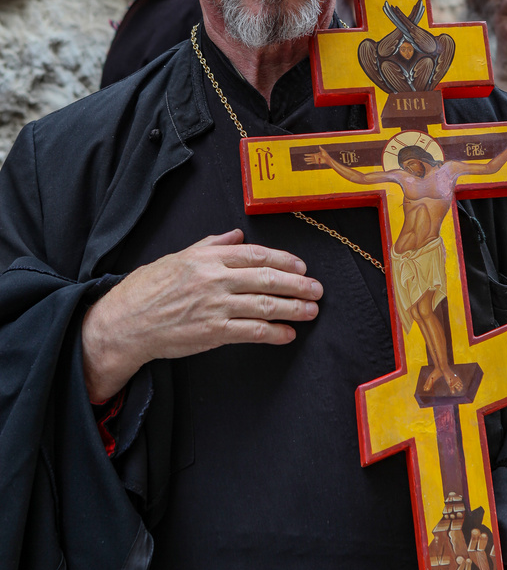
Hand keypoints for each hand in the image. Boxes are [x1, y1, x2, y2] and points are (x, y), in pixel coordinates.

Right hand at [82, 229, 322, 402]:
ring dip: (293, 308)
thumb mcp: (177, 257)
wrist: (125, 323)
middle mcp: (214, 279)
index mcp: (207, 258)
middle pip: (267, 278)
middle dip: (297, 284)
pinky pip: (251, 332)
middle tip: (317, 289)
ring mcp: (215, 306)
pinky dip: (274, 333)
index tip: (302, 266)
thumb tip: (236, 234)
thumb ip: (210, 245)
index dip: (284, 260)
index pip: (255, 254)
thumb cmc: (147, 289)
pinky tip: (288, 334)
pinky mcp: (212, 332)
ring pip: (265, 304)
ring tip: (311, 311)